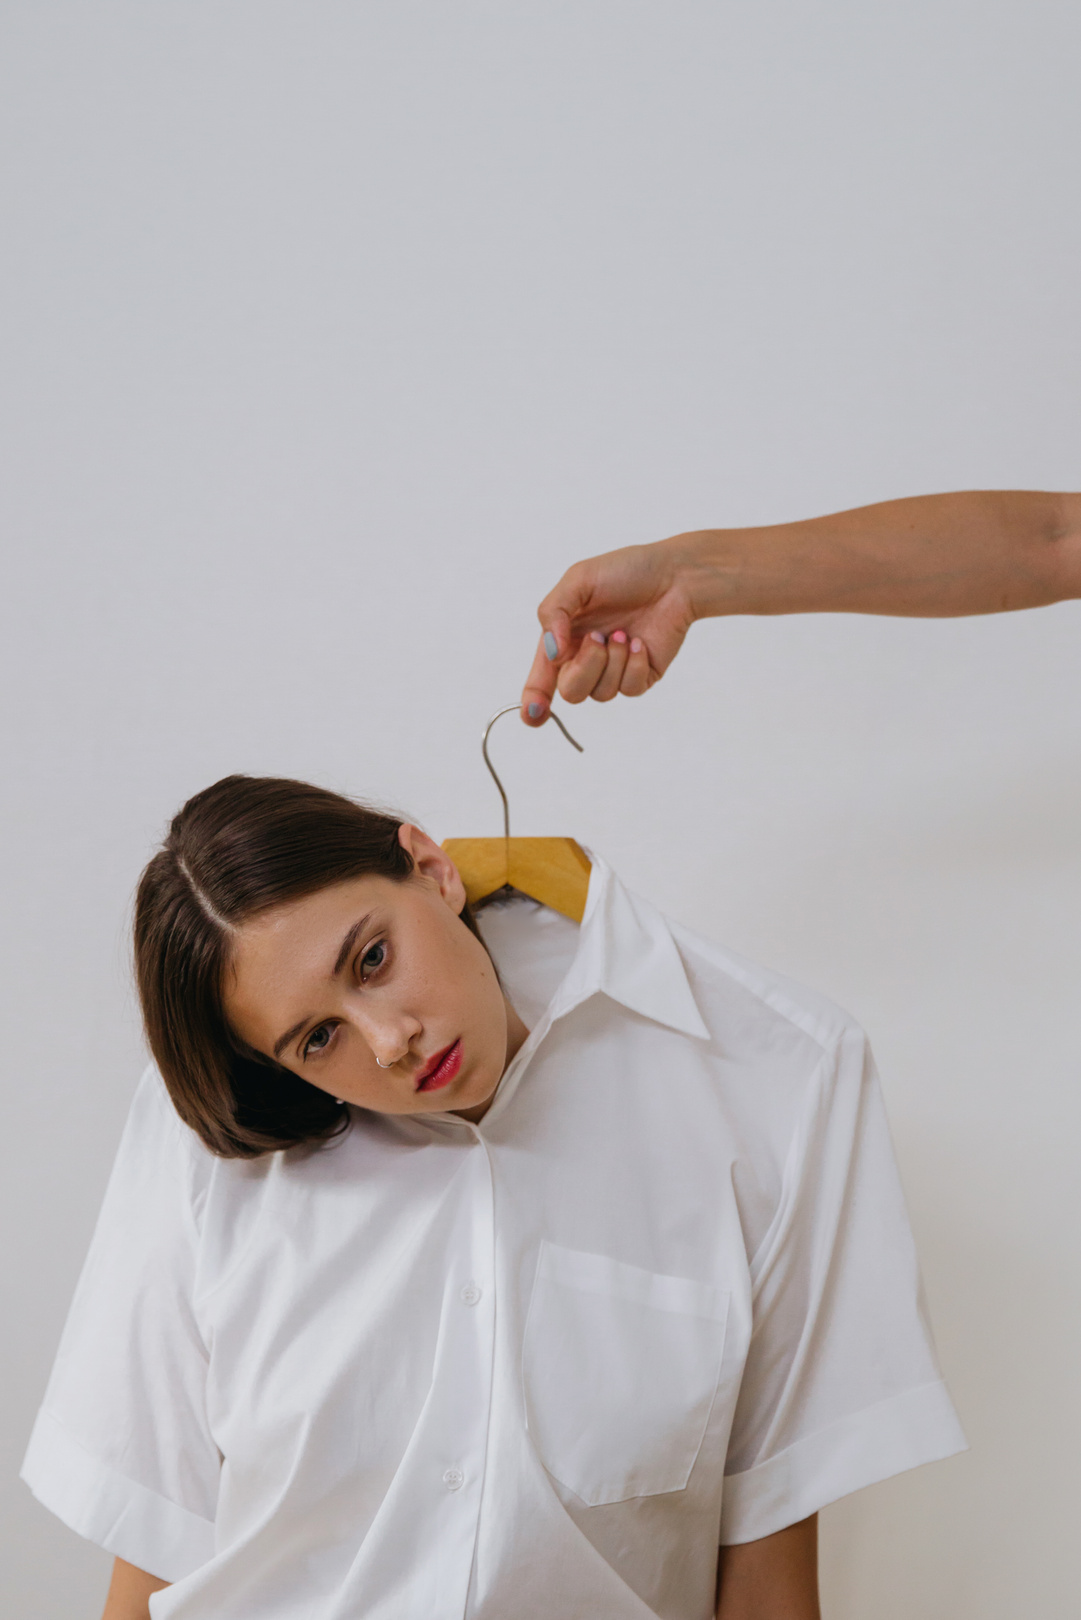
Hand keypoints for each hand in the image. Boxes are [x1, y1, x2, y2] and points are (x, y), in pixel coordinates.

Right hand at [520, 538, 696, 723]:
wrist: (674, 576)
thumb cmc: (625, 571)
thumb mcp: (579, 579)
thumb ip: (554, 612)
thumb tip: (552, 652)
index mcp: (563, 639)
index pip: (541, 679)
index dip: (533, 701)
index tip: (533, 714)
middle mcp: (585, 659)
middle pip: (571, 693)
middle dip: (585, 668)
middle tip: (598, 638)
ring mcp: (614, 669)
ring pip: (602, 694)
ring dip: (613, 661)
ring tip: (624, 633)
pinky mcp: (641, 676)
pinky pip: (629, 689)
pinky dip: (634, 665)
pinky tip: (640, 642)